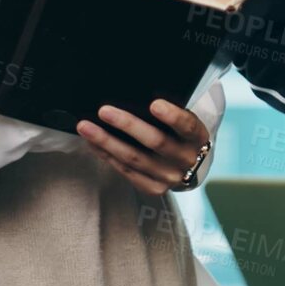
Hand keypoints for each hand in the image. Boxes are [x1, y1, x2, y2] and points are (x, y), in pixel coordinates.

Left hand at [78, 100, 210, 195]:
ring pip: (135, 158)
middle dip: (128, 125)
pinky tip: (93, 143)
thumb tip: (134, 98)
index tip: (154, 104)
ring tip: (86, 127)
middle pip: (156, 142)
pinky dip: (107, 155)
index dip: (172, 116)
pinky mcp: (154, 188)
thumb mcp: (183, 123)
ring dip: (107, 141)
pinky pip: (126, 171)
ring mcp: (170, 177)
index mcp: (198, 138)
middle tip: (105, 111)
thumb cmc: (180, 136)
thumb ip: (168, 114)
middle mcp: (187, 160)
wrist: (190, 167)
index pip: (187, 126)